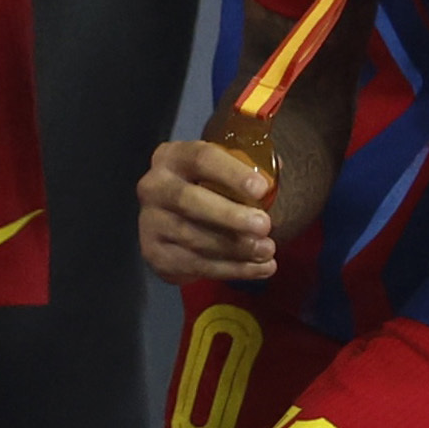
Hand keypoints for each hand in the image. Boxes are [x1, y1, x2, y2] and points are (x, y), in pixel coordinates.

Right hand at [138, 139, 278, 281]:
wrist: (170, 221)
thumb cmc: (207, 189)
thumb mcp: (221, 170)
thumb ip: (247, 168)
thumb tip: (277, 170)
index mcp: (172, 157)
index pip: (200, 158)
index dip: (231, 173)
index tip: (262, 189)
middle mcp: (154, 186)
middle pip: (188, 200)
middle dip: (230, 215)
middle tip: (265, 226)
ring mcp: (151, 222)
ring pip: (194, 238)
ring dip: (236, 248)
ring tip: (268, 250)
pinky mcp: (155, 253)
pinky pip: (196, 264)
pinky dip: (232, 269)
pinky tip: (260, 268)